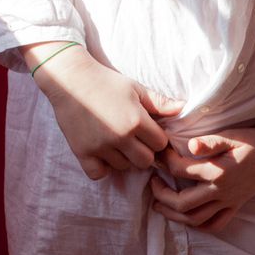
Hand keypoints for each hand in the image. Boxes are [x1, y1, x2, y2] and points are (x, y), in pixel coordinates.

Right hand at [29, 43, 182, 180]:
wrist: (71, 80)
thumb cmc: (107, 82)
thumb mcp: (136, 88)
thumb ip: (160, 102)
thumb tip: (183, 108)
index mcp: (136, 121)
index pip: (160, 144)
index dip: (157, 139)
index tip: (150, 132)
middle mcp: (120, 137)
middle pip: (145, 161)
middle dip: (144, 152)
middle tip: (136, 141)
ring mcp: (100, 147)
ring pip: (123, 167)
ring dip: (124, 158)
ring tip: (118, 143)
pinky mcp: (81, 152)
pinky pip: (98, 174)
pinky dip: (102, 168)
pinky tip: (103, 154)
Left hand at [150, 109, 254, 231]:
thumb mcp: (233, 135)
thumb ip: (211, 141)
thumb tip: (191, 146)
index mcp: (218, 171)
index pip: (180, 170)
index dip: (165, 161)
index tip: (159, 154)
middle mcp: (221, 190)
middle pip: (183, 203)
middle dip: (162, 195)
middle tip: (152, 183)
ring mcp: (228, 201)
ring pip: (196, 218)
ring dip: (174, 215)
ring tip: (161, 205)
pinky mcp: (235, 205)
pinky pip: (216, 224)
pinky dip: (200, 225)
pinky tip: (189, 217)